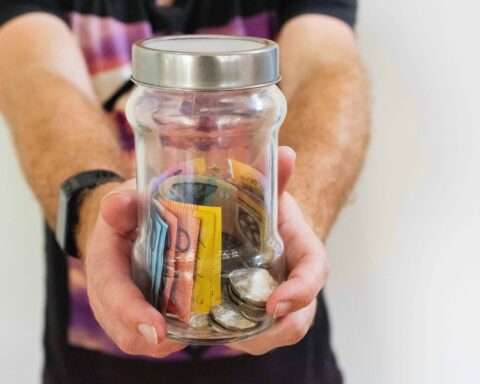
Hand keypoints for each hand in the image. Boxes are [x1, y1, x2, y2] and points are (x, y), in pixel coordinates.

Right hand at [79, 180, 185, 357]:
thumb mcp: (124, 204)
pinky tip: (196, 326)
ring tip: (196, 331)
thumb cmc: (127, 216)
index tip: (156, 328)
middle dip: (153, 338)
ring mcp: (122, 311)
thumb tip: (117, 203)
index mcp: (104, 265)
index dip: (133, 312)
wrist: (123, 227)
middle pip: (124, 330)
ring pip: (140, 340)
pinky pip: (153, 337)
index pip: (113, 292)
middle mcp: (108, 296)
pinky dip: (174, 337)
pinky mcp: (140, 316)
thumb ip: (121, 204)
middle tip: (184, 337)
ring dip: (168, 341)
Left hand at [229, 147, 328, 354]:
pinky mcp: (259, 310)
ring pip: (277, 331)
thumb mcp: (267, 192)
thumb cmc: (266, 208)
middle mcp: (296, 280)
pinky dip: (238, 337)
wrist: (261, 224)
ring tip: (219, 334)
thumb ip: (275, 177)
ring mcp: (279, 298)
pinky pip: (256, 334)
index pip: (314, 271)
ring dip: (252, 339)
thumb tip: (286, 152)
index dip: (301, 290)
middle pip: (300, 315)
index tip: (277, 302)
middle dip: (276, 329)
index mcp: (303, 250)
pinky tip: (211, 332)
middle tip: (240, 333)